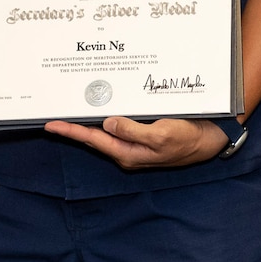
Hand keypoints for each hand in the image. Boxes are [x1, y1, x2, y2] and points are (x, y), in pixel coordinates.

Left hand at [43, 117, 227, 169]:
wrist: (210, 140)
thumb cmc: (188, 140)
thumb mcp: (162, 136)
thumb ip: (133, 131)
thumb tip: (107, 124)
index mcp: (128, 153)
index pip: (92, 140)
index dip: (71, 132)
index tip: (51, 125)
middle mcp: (127, 151)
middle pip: (94, 136)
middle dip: (74, 126)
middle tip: (54, 114)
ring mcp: (134, 144)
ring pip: (105, 130)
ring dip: (89, 120)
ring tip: (70, 109)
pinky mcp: (142, 135)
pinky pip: (119, 125)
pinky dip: (106, 116)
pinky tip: (101, 108)